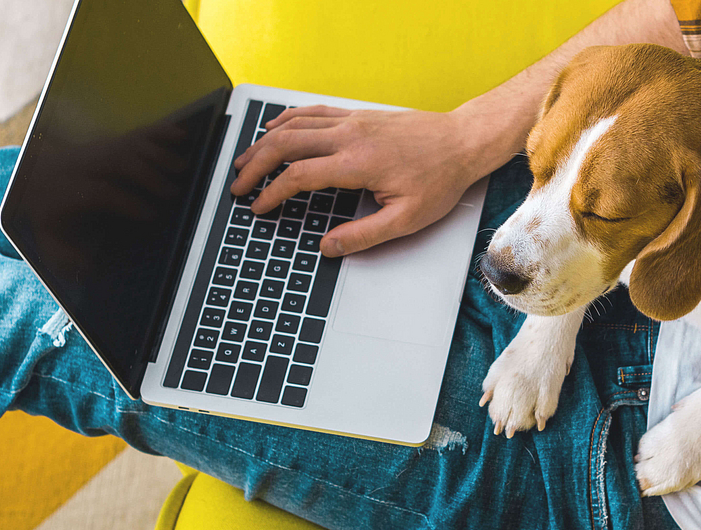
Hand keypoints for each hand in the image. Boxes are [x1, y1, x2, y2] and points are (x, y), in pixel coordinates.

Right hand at [229, 107, 505, 256]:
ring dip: (264, 142)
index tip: (259, 207)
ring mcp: (352, 121)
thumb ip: (364, 235)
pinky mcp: (358, 114)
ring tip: (245, 160)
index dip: (272, 194)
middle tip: (238, 185)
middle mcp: (349, 136)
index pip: (298, 176)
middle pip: (285, 144)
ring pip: (294, 124)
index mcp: (357, 164)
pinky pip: (313, 112)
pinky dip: (288, 119)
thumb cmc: (440, 178)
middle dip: (255, 165)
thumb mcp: (407, 219)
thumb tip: (329, 247)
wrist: (463, 141)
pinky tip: (274, 128)